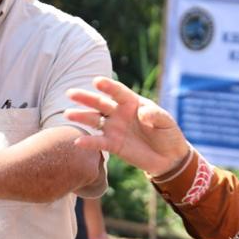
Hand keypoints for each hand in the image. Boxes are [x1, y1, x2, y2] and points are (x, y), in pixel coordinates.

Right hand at [66, 77, 190, 176]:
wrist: (169, 158)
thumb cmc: (168, 134)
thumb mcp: (166, 122)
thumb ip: (156, 115)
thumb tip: (142, 113)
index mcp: (133, 103)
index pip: (118, 92)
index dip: (108, 86)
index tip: (97, 81)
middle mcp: (120, 114)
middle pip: (101, 104)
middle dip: (86, 98)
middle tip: (70, 93)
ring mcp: (115, 129)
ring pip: (95, 121)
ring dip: (82, 117)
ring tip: (68, 114)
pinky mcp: (114, 145)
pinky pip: (99, 142)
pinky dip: (89, 142)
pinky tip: (78, 142)